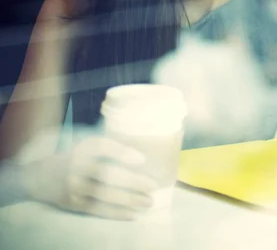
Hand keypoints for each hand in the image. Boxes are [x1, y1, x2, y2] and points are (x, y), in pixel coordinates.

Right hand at [22, 137, 158, 219]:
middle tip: (154, 186)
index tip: (142, 159)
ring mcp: (73, 187)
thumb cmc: (75, 157)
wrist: (39, 176)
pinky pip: (97, 209)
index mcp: (82, 148)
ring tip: (149, 201)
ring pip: (103, 194)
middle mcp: (76, 166)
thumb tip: (142, 153)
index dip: (122, 152)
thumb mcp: (86, 145)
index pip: (103, 147)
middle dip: (132, 181)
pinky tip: (133, 214)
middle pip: (106, 173)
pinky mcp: (72, 204)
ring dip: (128, 200)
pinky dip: (116, 213)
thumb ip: (109, 147)